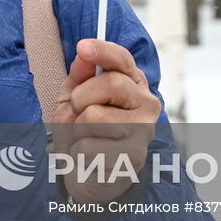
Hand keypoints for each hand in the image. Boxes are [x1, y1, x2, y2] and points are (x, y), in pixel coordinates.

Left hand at [50, 39, 160, 204]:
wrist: (88, 173)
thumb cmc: (82, 130)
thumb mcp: (74, 99)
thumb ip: (79, 77)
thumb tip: (84, 56)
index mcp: (132, 83)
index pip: (123, 59)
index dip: (103, 50)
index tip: (83, 47)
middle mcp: (146, 103)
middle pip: (111, 83)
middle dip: (81, 98)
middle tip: (76, 112)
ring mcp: (144, 130)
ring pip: (96, 117)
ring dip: (77, 129)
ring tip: (84, 138)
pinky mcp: (135, 156)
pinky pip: (90, 146)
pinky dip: (79, 152)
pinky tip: (90, 157)